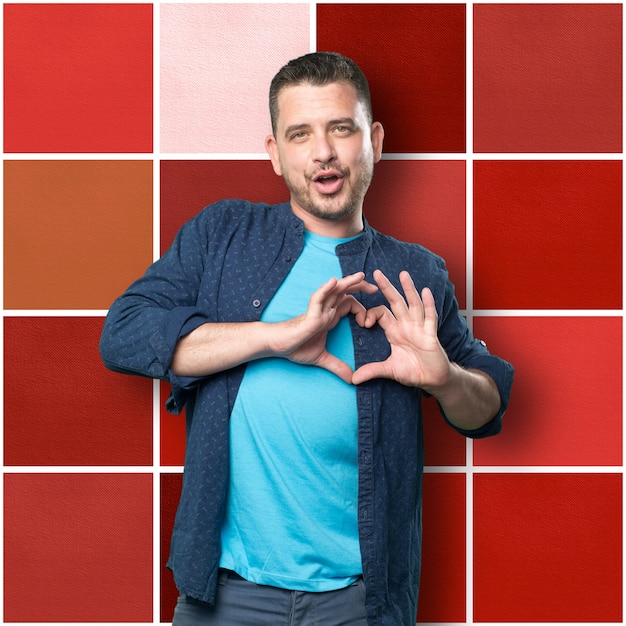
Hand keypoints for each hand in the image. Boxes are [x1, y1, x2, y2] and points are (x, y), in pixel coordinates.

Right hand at [272, 272, 377, 382]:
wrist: (277, 346)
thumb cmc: (296, 346)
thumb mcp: (322, 358)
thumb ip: (337, 366)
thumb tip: (351, 379)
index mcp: (330, 317)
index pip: (349, 304)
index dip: (362, 308)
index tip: (369, 321)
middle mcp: (325, 310)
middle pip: (345, 293)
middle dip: (360, 287)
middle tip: (375, 288)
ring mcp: (318, 311)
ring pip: (334, 292)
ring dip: (347, 282)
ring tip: (360, 276)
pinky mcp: (309, 315)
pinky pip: (317, 299)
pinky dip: (325, 290)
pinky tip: (333, 282)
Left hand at [351, 269, 451, 387]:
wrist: (433, 380)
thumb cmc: (413, 372)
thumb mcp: (389, 370)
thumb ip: (372, 371)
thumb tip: (353, 379)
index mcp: (395, 331)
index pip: (381, 314)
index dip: (371, 314)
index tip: (364, 322)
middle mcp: (406, 325)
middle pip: (395, 302)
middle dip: (386, 287)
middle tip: (376, 273)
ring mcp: (420, 328)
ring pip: (413, 304)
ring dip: (408, 289)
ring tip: (403, 274)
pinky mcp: (431, 334)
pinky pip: (430, 317)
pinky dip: (429, 304)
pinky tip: (426, 291)